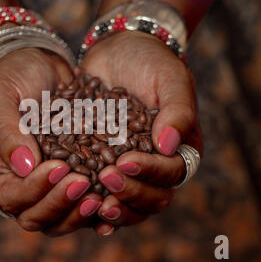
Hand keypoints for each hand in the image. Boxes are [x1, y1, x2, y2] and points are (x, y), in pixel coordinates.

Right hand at [0, 48, 102, 235]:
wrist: (39, 66)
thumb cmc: (11, 77)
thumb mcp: (1, 95)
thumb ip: (7, 131)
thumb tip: (24, 166)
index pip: (7, 196)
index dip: (32, 189)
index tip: (59, 166)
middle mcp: (14, 184)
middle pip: (32, 216)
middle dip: (58, 204)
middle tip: (83, 183)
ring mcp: (42, 187)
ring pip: (57, 220)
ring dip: (77, 213)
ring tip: (99, 197)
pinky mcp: (66, 182)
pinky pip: (77, 207)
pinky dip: (93, 210)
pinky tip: (111, 201)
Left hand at [80, 31, 202, 235]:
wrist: (118, 52)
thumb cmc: (150, 62)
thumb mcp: (170, 78)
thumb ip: (177, 111)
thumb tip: (169, 147)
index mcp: (180, 149)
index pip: (172, 173)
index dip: (151, 172)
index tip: (126, 161)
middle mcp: (156, 166)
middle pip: (152, 198)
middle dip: (130, 193)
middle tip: (105, 179)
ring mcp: (130, 170)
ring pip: (129, 205)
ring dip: (114, 209)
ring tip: (93, 203)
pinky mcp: (104, 168)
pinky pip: (103, 197)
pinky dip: (94, 208)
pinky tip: (80, 209)